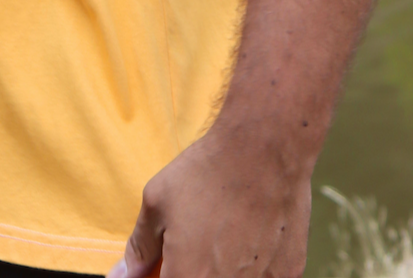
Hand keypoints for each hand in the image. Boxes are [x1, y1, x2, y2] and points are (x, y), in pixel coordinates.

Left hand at [109, 120, 311, 277]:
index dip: (167, 274)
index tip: (169, 262)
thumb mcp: (157, 203)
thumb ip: (140, 247)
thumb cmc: (207, 173)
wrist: (264, 148)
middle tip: (199, 243)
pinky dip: (254, 265)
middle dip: (193, 269)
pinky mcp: (288, 274)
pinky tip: (252, 236)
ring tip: (227, 235)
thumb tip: (124, 275)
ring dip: (225, 269)